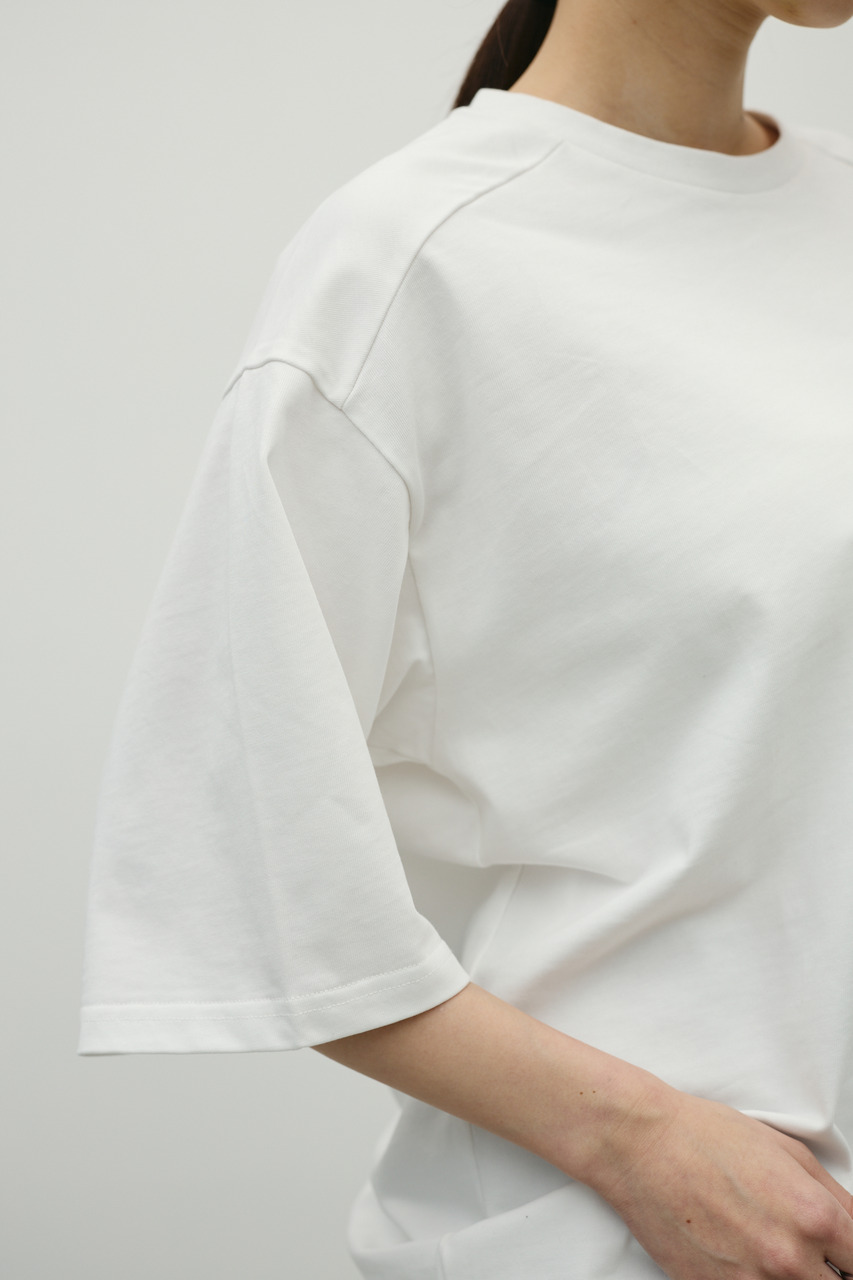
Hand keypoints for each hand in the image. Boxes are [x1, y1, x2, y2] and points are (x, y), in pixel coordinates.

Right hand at [591, 1086, 852, 1279]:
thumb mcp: (786, 1149)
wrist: (639, 1144)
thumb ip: (834, 1196)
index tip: (842, 1255)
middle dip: (827, 1272)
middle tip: (810, 1256)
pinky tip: (741, 1258)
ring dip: (791, 1278)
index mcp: (813, 1216)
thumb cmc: (705, 1136)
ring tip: (766, 1248)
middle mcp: (788, 1257)